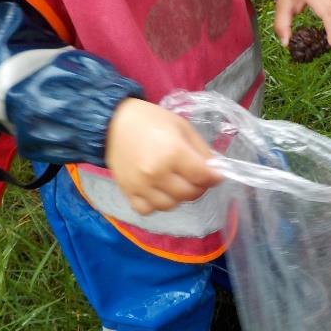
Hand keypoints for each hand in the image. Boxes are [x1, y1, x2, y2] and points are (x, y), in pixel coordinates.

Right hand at [106, 98, 221, 214]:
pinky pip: (147, 210)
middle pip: (189, 193)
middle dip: (199, 186)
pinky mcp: (128, 192)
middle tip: (196, 177)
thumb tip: (214, 171)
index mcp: (173, 153)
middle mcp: (157, 173)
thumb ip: (201, 151)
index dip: (215, 177)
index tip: (216, 175)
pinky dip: (156, 204)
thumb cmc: (152, 120)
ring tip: (176, 183)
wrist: (114, 121)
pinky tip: (158, 191)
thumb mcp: (183, 127)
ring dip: (178, 196)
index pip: (203, 176)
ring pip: (171, 205)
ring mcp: (141, 186)